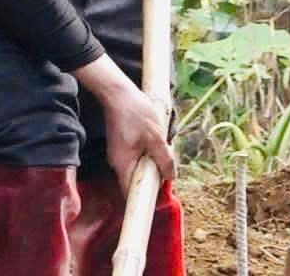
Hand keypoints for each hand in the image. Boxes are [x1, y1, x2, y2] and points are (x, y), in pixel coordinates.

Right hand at [78, 56, 174, 187]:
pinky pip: (135, 157)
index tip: (160, 194)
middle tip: (168, 168)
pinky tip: (156, 143)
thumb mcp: (155, 136)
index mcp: (123, 164)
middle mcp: (117, 162)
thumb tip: (172, 177)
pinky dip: (147, 154)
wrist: (118, 92)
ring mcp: (118, 153)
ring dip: (151, 164)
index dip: (146, 197)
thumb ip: (164, 158)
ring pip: (137, 167)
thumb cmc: (136, 113)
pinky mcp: (121, 144)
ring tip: (164, 152)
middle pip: (135, 180)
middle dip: (153, 177)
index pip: (131, 192)